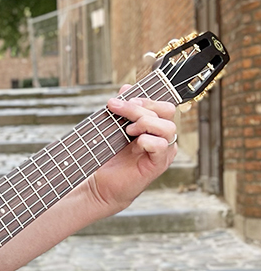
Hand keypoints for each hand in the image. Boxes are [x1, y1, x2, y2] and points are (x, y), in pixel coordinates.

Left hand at [88, 91, 177, 213]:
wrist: (103, 183)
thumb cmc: (110, 156)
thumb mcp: (115, 127)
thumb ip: (123, 108)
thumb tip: (127, 87)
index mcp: (155, 126)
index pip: (162, 105)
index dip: (145, 98)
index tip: (121, 99)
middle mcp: (163, 137)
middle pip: (166, 111)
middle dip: (141, 107)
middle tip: (118, 109)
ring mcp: (163, 151)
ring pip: (167, 127)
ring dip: (145, 122)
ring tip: (127, 130)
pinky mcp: (159, 164)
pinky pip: (162, 145)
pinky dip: (148, 140)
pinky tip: (135, 142)